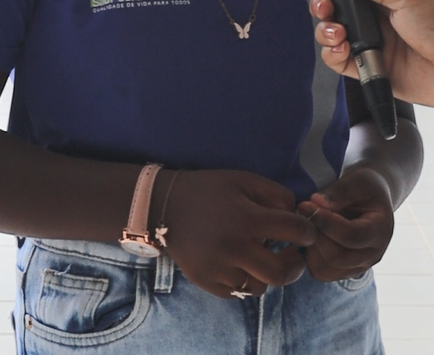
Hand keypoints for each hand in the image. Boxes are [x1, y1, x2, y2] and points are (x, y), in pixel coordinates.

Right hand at [162, 169, 315, 298]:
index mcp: (246, 218)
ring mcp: (219, 269)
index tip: (306, 232)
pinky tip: (242, 263)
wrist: (165, 206)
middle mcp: (234, 248)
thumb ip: (274, 194)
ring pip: (261, 287)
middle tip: (293, 256)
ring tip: (263, 257)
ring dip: (268, 273)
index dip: (307, 231)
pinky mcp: (208, 282)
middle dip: (295, 265)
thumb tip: (296, 214)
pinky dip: (246, 280)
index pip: (293, 231)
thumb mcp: (243, 180)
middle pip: (281, 273)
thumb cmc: (208, 189)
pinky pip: (239, 291)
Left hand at [297, 166, 392, 280]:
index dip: (324, 221)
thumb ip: (339, 192)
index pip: (350, 235)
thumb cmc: (366, 186)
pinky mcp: (344, 271)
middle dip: (315, 235)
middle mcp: (372, 255)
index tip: (304, 204)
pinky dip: (309, 255)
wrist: (372, 199)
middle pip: (336, 257)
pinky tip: (310, 234)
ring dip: (310, 246)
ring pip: (325, 269)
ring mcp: (359, 266)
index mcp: (380, 231)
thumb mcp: (358, 180)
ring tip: (308, 222)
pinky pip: (320, 272)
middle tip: (302, 212)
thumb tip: (316, 203)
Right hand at [305, 0, 433, 104]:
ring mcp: (373, 43)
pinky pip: (340, 62)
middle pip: (335, 9)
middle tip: (324, 6)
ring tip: (336, 31)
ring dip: (325, 31)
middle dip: (322, 6)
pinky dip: (333, 54)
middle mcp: (377, 18)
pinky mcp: (371, 68)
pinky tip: (341, 49)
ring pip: (332, 35)